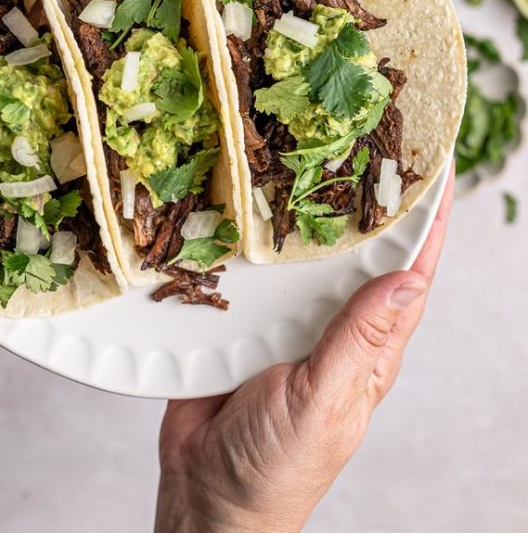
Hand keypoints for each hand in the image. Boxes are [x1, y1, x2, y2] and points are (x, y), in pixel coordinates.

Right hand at [156, 167, 454, 532]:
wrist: (206, 497)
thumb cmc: (276, 466)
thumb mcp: (325, 400)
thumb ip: (359, 339)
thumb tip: (409, 277)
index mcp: (366, 348)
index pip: (408, 276)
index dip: (424, 225)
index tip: (432, 173)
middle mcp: (330, 327)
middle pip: (354, 253)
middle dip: (362, 202)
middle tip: (363, 142)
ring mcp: (284, 322)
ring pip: (300, 256)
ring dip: (300, 212)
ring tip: (301, 157)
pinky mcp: (239, 321)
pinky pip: (247, 272)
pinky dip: (246, 240)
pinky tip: (238, 208)